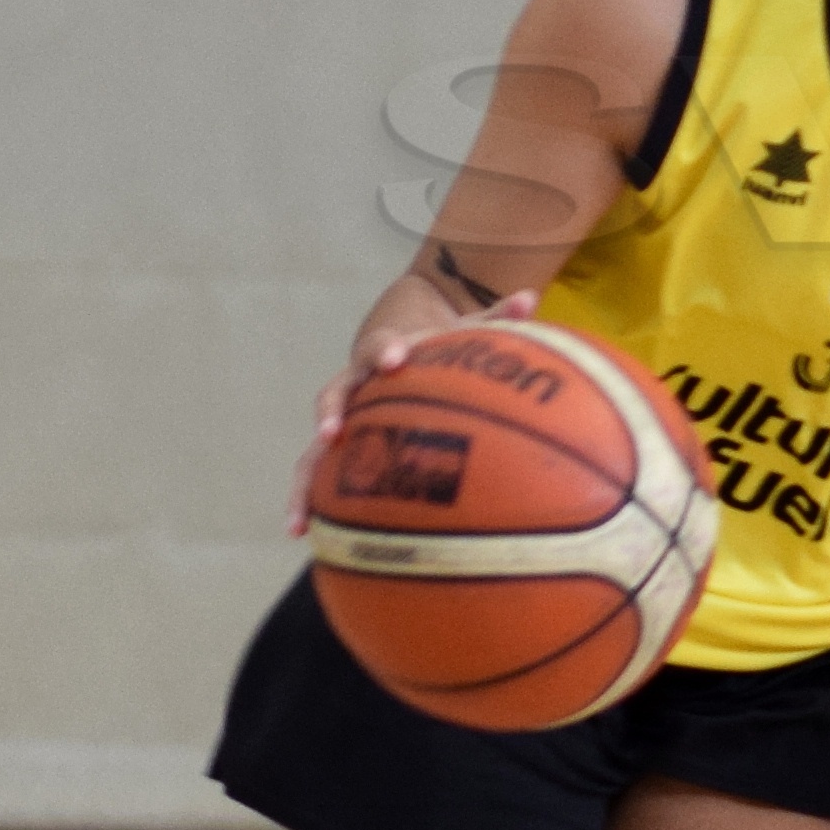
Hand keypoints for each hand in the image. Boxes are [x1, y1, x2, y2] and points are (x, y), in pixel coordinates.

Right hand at [291, 285, 532, 534]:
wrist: (398, 351)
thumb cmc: (439, 347)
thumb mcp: (465, 330)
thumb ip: (496, 318)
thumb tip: (530, 298)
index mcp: (386, 355)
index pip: (383, 348)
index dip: (387, 352)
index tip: (396, 359)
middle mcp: (356, 386)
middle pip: (335, 395)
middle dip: (332, 411)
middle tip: (329, 431)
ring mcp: (344, 420)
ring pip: (314, 448)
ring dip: (304, 478)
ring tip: (299, 514)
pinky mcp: (340, 451)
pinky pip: (321, 477)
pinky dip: (309, 501)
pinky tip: (301, 531)